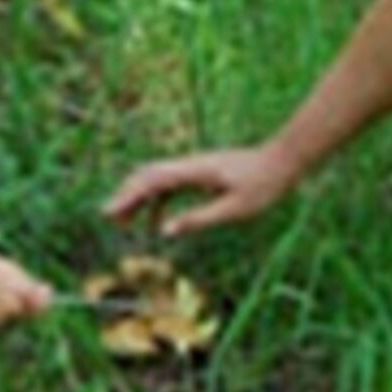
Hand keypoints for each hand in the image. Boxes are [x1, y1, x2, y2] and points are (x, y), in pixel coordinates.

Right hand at [100, 146, 305, 237]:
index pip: (151, 181)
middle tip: (109, 219)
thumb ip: (199, 219)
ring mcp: (194, 168)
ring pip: (157, 180)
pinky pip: (171, 186)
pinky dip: (158, 202)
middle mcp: (190, 165)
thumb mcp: (234, 209)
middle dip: (125, 196)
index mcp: (194, 171)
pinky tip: (157, 224)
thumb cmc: (263, 185)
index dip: (127, 197)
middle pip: (147, 176)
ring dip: (138, 199)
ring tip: (124, 224)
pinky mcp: (201, 173)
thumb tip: (164, 231)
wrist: (283, 161)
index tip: (109, 213)